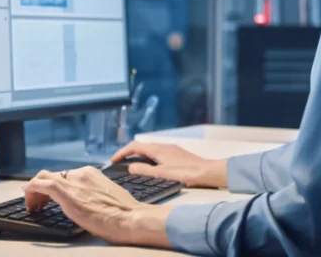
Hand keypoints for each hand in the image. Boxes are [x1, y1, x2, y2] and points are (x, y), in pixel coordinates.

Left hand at [23, 167, 171, 247]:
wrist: (130, 218)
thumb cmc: (124, 213)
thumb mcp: (107, 197)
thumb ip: (93, 194)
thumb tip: (86, 202)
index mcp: (90, 173)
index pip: (65, 175)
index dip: (53, 186)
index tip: (49, 198)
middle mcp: (81, 173)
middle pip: (52, 176)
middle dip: (42, 189)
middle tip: (38, 204)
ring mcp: (73, 182)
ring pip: (44, 178)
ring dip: (34, 191)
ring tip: (33, 206)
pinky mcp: (67, 193)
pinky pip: (42, 185)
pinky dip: (31, 189)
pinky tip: (27, 197)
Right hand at [111, 142, 227, 188]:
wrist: (207, 172)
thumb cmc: (186, 173)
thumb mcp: (161, 174)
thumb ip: (144, 170)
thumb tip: (130, 166)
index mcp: (158, 149)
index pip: (134, 146)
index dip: (122, 152)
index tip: (113, 160)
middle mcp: (163, 146)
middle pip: (141, 147)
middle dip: (129, 153)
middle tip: (120, 162)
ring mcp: (171, 150)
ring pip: (150, 150)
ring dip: (139, 156)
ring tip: (132, 165)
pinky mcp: (176, 155)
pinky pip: (157, 153)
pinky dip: (148, 158)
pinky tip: (151, 167)